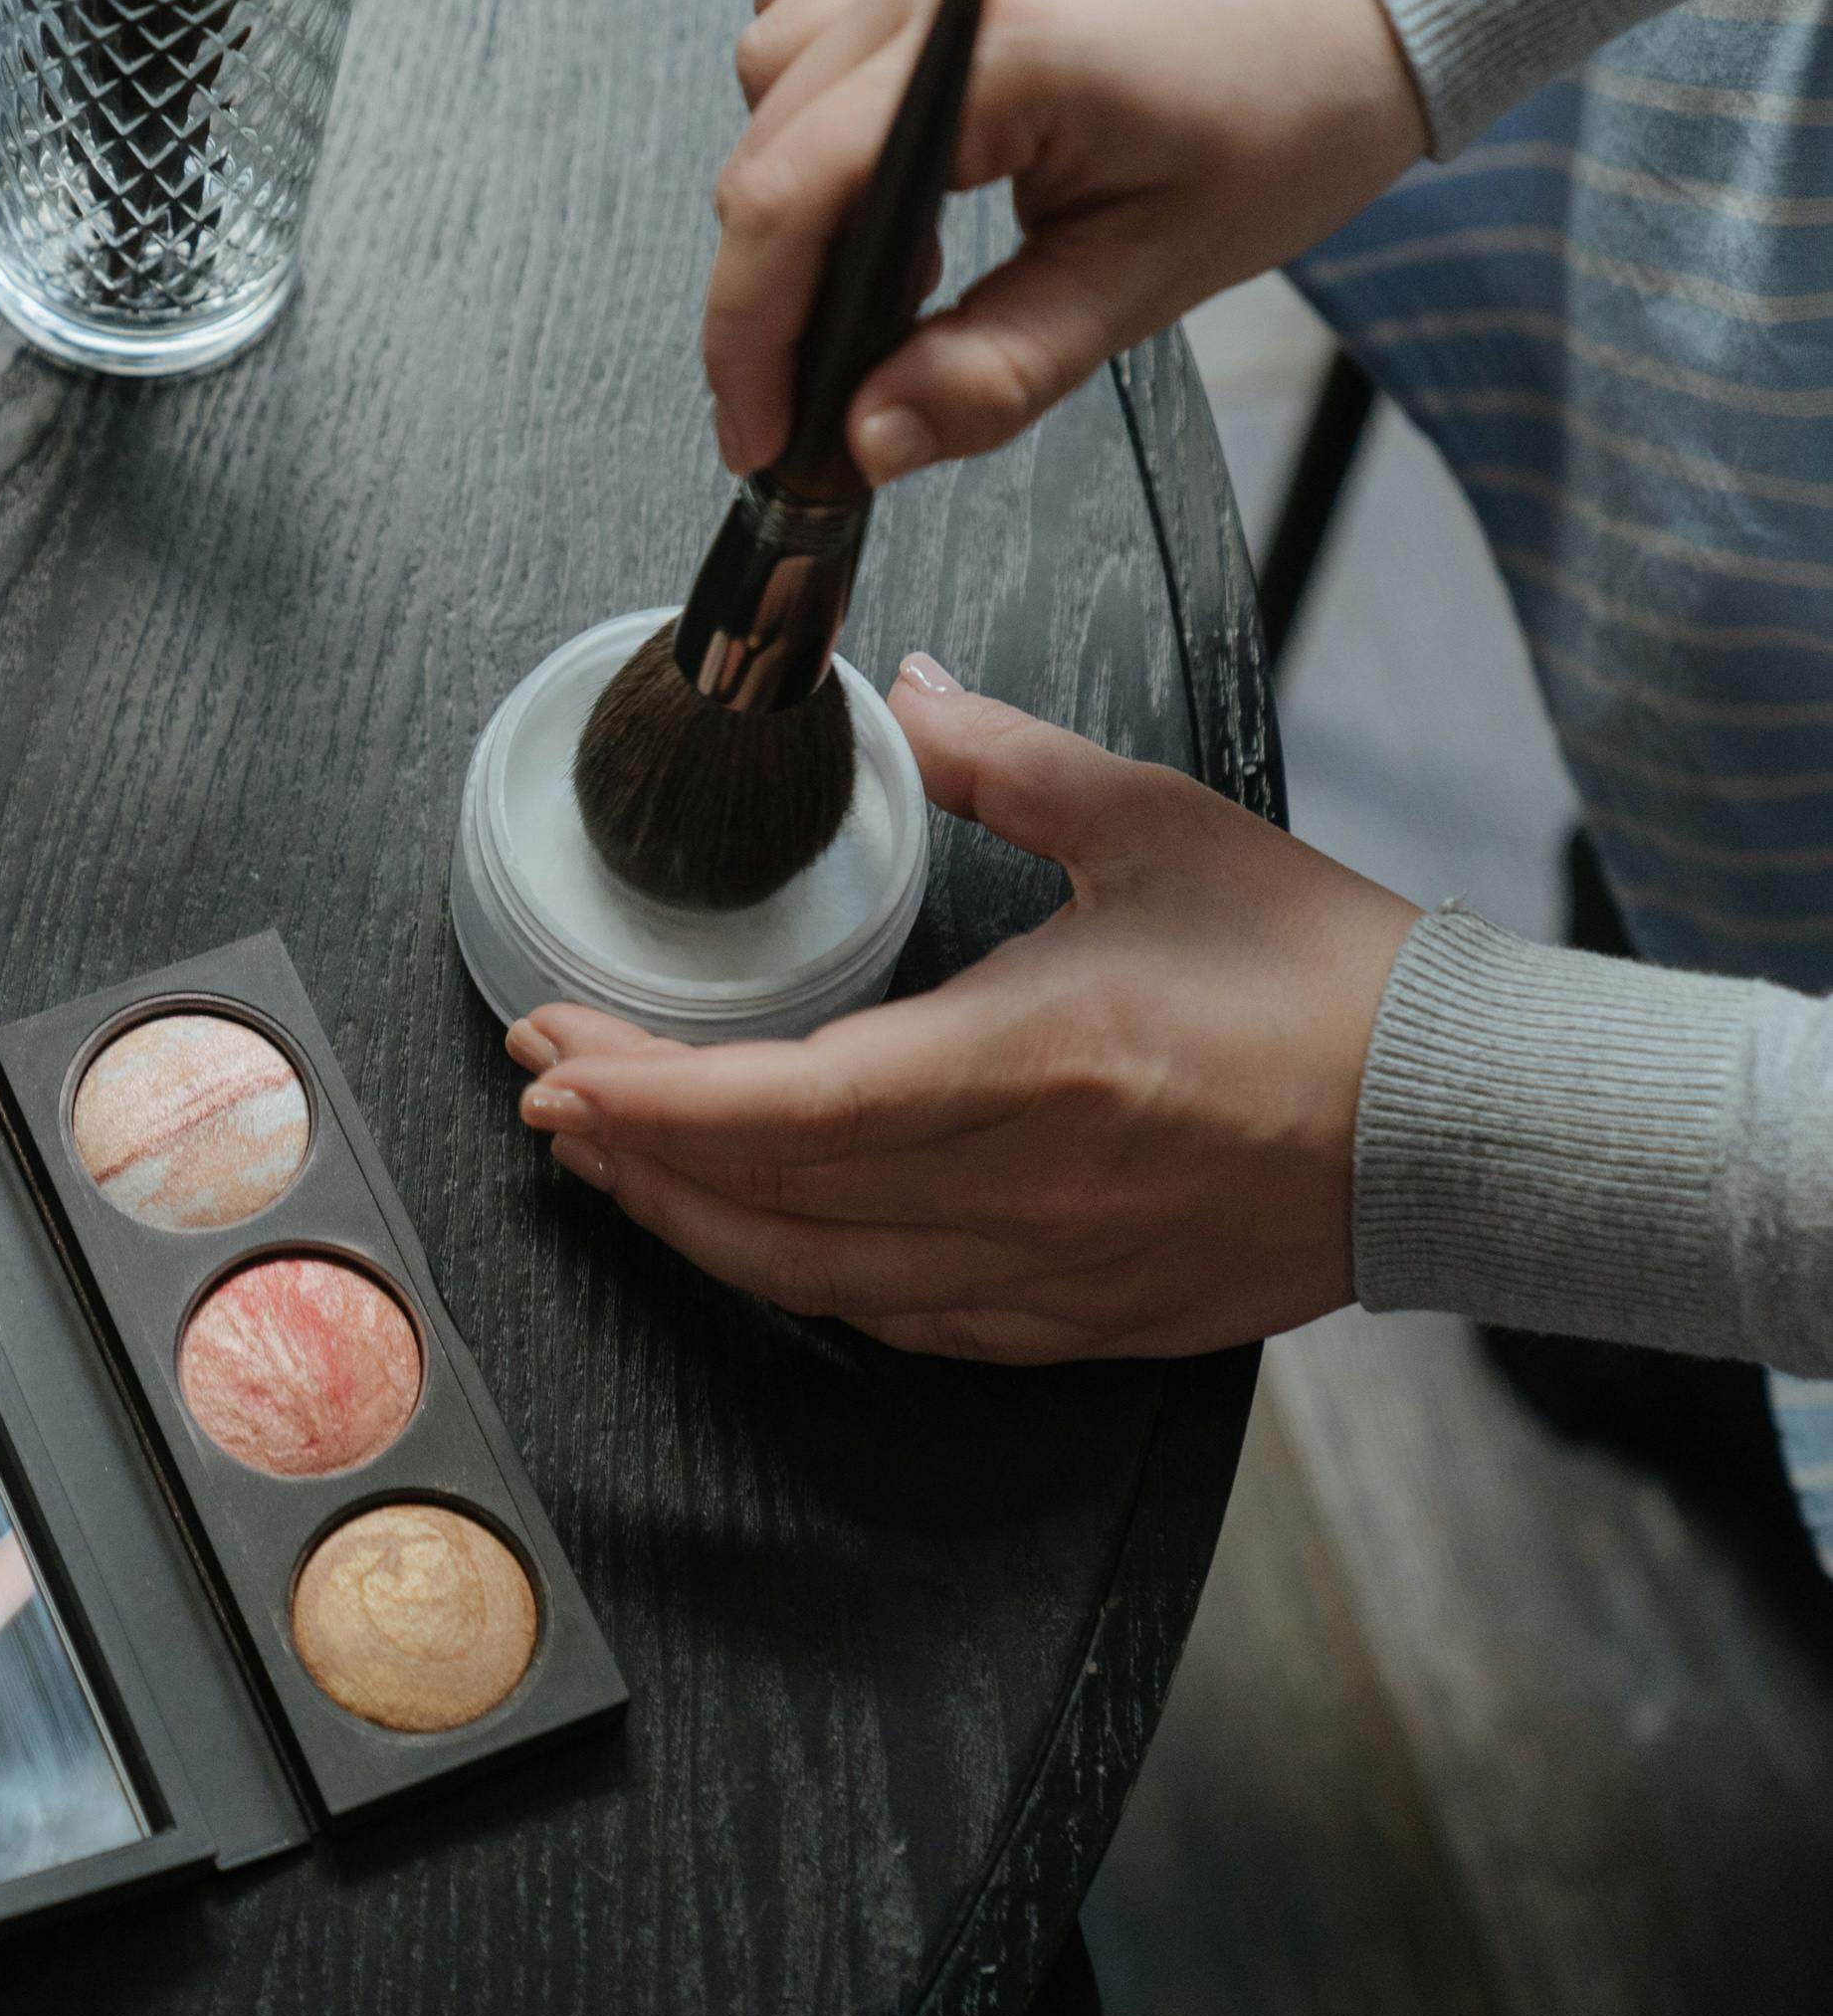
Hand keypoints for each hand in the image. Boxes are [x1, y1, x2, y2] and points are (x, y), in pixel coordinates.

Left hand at [510, 655, 1419, 1361]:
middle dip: (631, 1149)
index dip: (644, 1095)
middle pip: (765, 1202)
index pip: (779, 1107)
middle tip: (548, 1088)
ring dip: (693, 1223)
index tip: (552, 1053)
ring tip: (611, 1161)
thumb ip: (999, 760)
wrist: (1467, 1120)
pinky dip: (803, 1278)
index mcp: (1026, 1066)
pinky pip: (899, 1321)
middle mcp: (1018, 1192)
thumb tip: (905, 694)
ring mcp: (1045, 1275)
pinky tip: (753, 1238)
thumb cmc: (1329, 980)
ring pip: (814, 1280)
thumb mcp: (1156, 824)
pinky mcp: (1077, 1322)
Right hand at [706, 0, 1421, 483]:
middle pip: (762, 147)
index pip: (791, 200)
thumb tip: (869, 442)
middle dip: (771, 288)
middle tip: (833, 378)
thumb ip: (995, 369)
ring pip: (766, 62)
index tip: (760, 430)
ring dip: (794, 173)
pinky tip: (860, 114)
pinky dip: (799, 48)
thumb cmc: (1300, 100)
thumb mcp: (1153, 273)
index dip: (747, 337)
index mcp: (1007, 43)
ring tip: (893, 247)